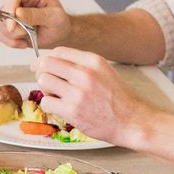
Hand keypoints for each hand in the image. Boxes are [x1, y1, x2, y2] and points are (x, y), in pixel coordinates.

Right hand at [0, 0, 71, 49]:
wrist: (59, 34)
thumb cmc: (60, 23)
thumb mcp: (54, 18)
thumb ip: (36, 15)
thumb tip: (17, 13)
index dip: (10, 10)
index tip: (13, 27)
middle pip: (2, 11)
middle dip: (12, 28)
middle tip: (26, 34)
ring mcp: (11, 10)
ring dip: (11, 36)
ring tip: (26, 38)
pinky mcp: (7, 22)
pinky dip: (10, 42)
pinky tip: (23, 42)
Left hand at [30, 46, 148, 146]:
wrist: (132, 122)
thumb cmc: (119, 100)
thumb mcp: (105, 72)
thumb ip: (83, 66)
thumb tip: (56, 63)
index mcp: (93, 61)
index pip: (58, 52)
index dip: (46, 59)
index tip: (41, 66)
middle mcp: (85, 73)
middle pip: (46, 64)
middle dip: (41, 72)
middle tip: (46, 83)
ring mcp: (78, 92)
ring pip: (43, 81)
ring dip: (45, 90)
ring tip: (56, 97)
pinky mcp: (72, 110)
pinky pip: (46, 102)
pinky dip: (49, 105)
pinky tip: (60, 108)